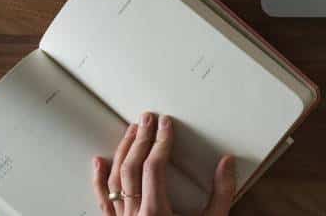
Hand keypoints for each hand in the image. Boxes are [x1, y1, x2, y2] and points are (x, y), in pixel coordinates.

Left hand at [93, 112, 235, 215]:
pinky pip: (102, 202)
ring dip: (122, 152)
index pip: (155, 166)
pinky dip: (99, 180)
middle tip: (147, 119)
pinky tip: (99, 162)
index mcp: (156, 213)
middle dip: (140, 139)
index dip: (161, 142)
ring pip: (114, 180)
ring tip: (131, 131)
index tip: (167, 124)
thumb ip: (222, 194)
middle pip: (131, 168)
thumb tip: (227, 163)